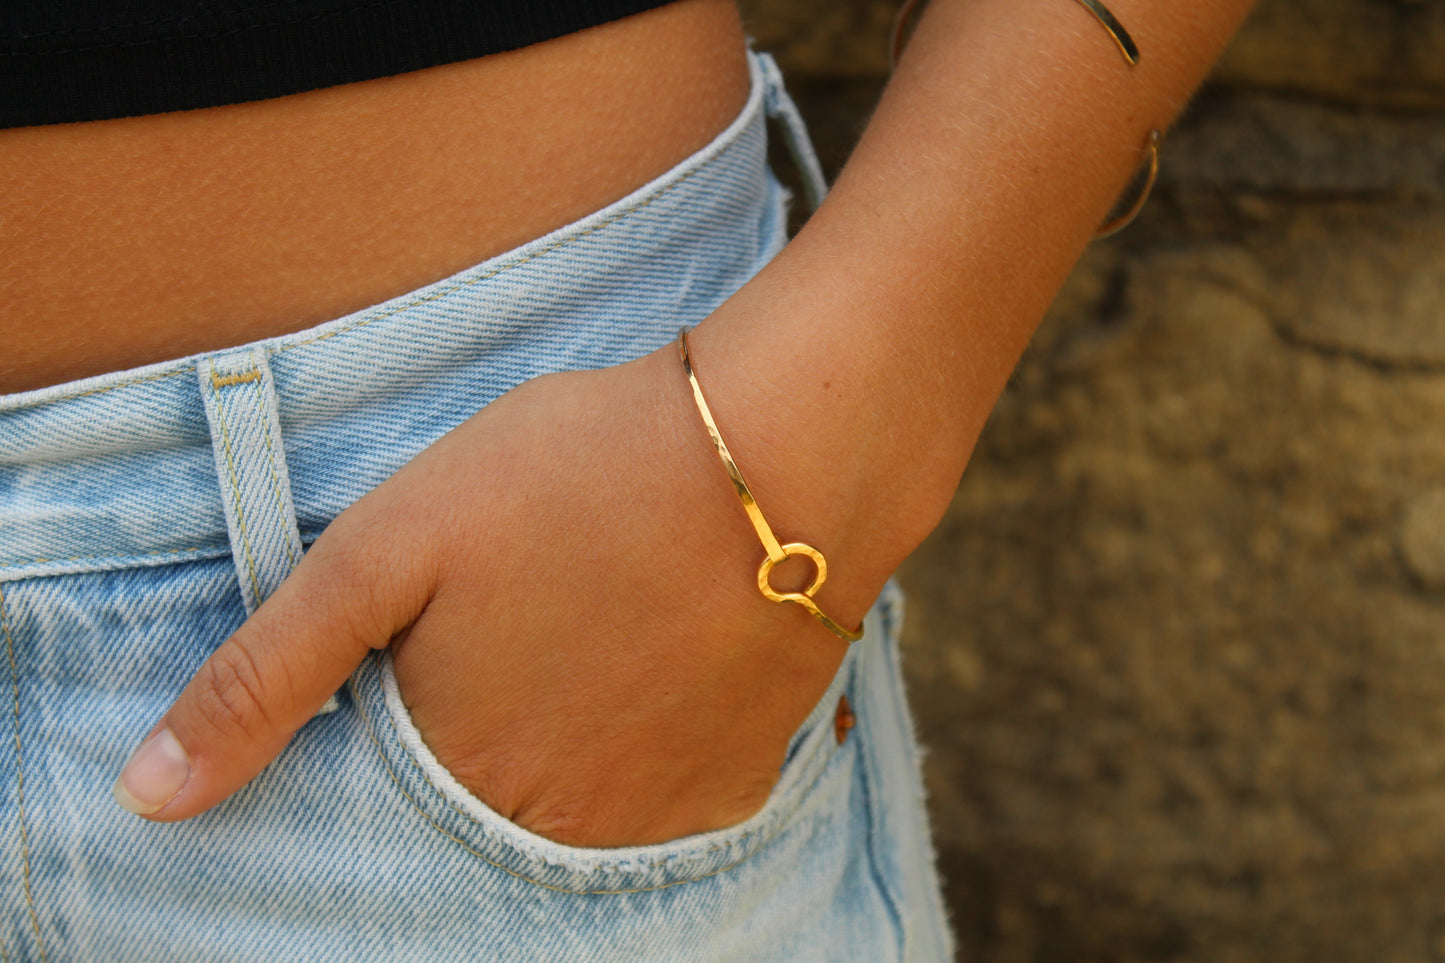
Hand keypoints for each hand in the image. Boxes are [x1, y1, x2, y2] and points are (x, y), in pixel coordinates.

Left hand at [111, 342, 853, 845]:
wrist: (781, 452)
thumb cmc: (576, 478)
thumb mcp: (386, 550)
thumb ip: (266, 676)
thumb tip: (150, 799)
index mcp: (457, 775)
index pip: (385, 800)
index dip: (402, 712)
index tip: (438, 647)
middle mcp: (556, 826)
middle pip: (484, 803)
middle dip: (484, 725)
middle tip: (530, 624)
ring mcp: (659, 816)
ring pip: (575, 802)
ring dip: (566, 735)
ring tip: (591, 634)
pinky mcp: (740, 778)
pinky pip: (666, 793)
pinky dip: (646, 739)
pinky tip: (656, 659)